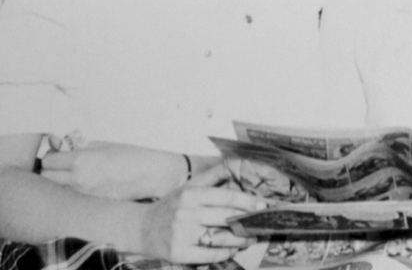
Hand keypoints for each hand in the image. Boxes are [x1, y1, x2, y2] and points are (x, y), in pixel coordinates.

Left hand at [42, 141, 189, 199]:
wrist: (154, 174)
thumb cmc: (133, 154)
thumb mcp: (105, 144)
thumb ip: (82, 145)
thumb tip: (65, 145)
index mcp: (81, 161)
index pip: (48, 160)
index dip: (53, 154)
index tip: (61, 150)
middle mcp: (79, 180)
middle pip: (47, 177)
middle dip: (52, 168)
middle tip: (63, 162)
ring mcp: (85, 194)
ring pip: (58, 188)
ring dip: (61, 179)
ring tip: (77, 171)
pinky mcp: (93, 202)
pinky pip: (74, 195)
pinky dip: (74, 188)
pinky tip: (90, 180)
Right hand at [136, 162, 267, 263]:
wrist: (141, 227)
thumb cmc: (172, 205)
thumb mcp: (190, 186)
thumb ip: (214, 175)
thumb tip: (238, 164)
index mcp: (192, 194)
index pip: (227, 197)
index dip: (248, 202)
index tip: (262, 205)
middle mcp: (186, 213)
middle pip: (226, 218)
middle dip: (248, 222)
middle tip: (261, 224)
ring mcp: (182, 234)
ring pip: (221, 238)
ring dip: (241, 240)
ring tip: (250, 238)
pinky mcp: (178, 253)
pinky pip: (210, 255)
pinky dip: (225, 253)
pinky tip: (233, 250)